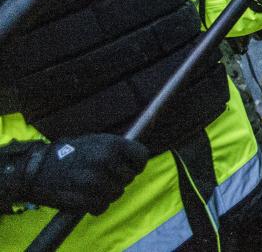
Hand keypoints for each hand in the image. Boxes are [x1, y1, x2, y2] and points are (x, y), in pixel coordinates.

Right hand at [11, 135, 149, 213]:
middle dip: (118, 179)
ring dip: (107, 193)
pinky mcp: (84, 199)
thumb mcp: (96, 140)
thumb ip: (117, 148)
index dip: (137, 164)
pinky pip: (102, 206)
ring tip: (92, 187)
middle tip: (103, 177)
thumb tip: (138, 155)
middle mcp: (106, 161)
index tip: (130, 167)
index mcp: (112, 144)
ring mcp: (95, 181)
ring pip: (116, 193)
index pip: (141, 157)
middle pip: (128, 178)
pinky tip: (87, 199)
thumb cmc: (67, 153)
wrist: (35, 169)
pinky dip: (96, 206)